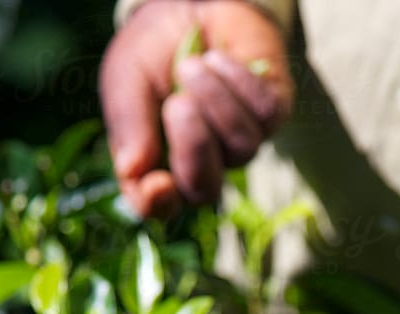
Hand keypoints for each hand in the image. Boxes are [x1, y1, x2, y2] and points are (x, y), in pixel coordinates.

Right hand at [99, 0, 292, 217]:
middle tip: (178, 104)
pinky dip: (239, 81)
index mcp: (157, 164)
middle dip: (194, 148)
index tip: (157, 185)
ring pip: (242, 148)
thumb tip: (132, 170)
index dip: (158, 205)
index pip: (159, 207)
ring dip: (216, 101)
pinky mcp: (272, 115)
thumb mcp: (127, 80)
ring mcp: (239, 142)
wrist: (187, 5)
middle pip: (206, 189)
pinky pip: (265, 115)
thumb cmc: (151, 51)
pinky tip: (219, 59)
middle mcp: (202, 163)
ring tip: (193, 64)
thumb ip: (129, 124)